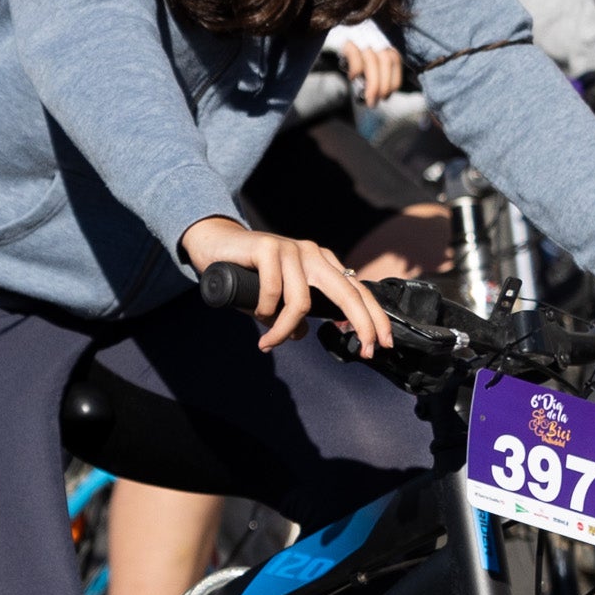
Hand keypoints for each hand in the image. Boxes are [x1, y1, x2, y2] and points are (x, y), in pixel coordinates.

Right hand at [180, 214, 390, 353]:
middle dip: (363, 323)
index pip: (356, 291)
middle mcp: (312, 254)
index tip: (381, 345)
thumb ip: (292, 314)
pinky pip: (273, 291)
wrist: (213, 243)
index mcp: (321, 264)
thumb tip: (301, 335)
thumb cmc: (246, 273)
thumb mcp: (276, 298)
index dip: (374, 318)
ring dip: (283, 329)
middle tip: (365, 351)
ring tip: (268, 343)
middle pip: (347, 292)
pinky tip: (256, 315)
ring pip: (300, 301)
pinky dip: (264, 311)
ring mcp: (291, 249)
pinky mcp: (268, 248)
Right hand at [326, 20, 405, 105]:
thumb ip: (368, 63)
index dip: (394, 78)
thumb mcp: (357, 49)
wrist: (315, 20)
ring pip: (373, 60)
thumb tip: (374, 90)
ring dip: (373, 83)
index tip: (387, 95)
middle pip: (386, 60)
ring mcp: (357, 34)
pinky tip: (352, 78)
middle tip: (376, 102)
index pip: (394, 58)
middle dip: (385, 84)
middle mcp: (371, 33)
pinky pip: (354, 53)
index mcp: (377, 37)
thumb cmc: (335, 42)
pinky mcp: (341, 36)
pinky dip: (356, 68)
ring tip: (368, 99)